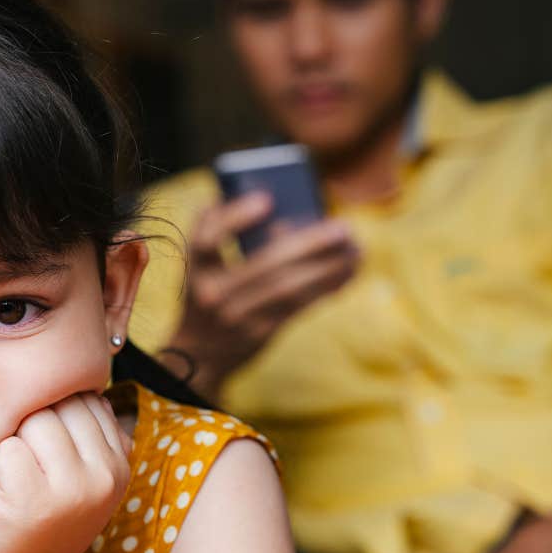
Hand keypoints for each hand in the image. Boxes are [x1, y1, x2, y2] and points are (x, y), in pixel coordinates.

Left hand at [0, 393, 129, 552]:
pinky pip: (8, 448)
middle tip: (21, 463)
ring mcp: (74, 489)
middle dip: (30, 422)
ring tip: (11, 476)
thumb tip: (84, 378)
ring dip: (12, 442)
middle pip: (59, 403)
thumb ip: (84, 431)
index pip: (84, 397)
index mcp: (120, 462)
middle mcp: (107, 474)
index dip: (51, 412)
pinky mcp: (34, 500)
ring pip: (33, 420)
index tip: (40, 449)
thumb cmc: (34, 518)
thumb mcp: (74, 474)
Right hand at [163, 192, 358, 395]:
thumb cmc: (209, 294)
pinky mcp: (259, 333)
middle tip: (343, 227)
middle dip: (309, 243)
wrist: (200, 353)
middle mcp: (211, 294)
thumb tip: (281, 217)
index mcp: (196, 269)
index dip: (234, 218)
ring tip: (355, 250)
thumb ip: (222, 235)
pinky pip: (298, 307)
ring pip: (289, 287)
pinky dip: (325, 287)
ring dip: (328, 267)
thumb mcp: (202, 267)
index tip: (266, 199)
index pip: (206, 240)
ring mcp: (236, 317)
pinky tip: (346, 273)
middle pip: (265, 264)